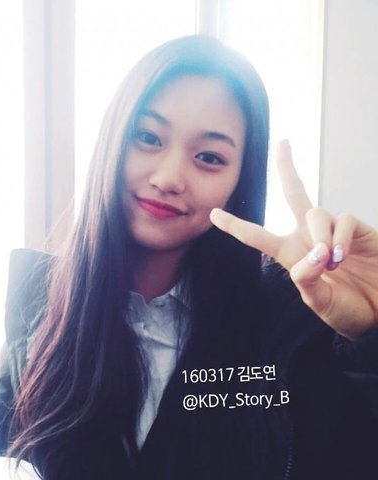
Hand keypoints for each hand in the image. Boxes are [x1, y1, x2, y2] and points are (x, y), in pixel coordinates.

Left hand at [210, 140, 377, 339]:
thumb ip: (308, 280)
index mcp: (290, 254)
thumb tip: (314, 254)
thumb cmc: (347, 309)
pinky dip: (340, 236)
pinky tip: (342, 254)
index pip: (258, 236)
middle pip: (294, 193)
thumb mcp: (320, 301)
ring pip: (315, 213)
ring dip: (319, 236)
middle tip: (282, 142)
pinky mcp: (357, 229)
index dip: (235, 226)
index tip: (213, 214)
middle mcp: (309, 236)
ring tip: (331, 261)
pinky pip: (343, 220)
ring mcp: (333, 231)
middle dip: (287, 167)